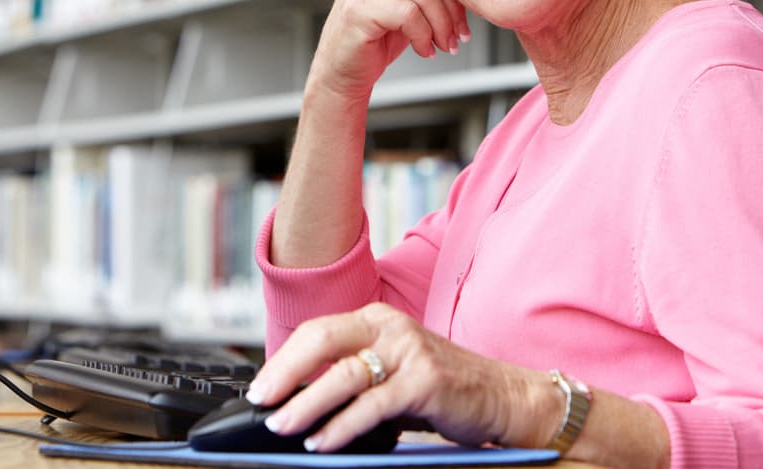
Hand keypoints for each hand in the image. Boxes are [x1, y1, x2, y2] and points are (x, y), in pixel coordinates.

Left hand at [245, 303, 553, 452]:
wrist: (503, 396)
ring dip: (307, 404)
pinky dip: (342, 426)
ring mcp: (410, 352)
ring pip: (345, 374)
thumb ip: (353, 379)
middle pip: (323, 341)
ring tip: (282, 425)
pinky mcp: (426, 381)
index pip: (317, 331)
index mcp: (377, 320)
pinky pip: (373, 404)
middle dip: (285, 373)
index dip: (283, 359)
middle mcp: (391, 328)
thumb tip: (298, 402)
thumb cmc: (443, 387)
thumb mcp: (392, 374)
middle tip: (261, 401)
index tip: (259, 388)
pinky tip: (323, 442)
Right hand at [311, 0, 469, 99]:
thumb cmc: (379, 36)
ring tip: (442, 44)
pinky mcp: (358, 7)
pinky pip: (408, 14)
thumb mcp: (407, 1)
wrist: (344, 70)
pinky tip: (423, 49)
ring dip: (441, 23)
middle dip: (453, 6)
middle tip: (458, 34)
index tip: (464, 10)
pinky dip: (423, 35)